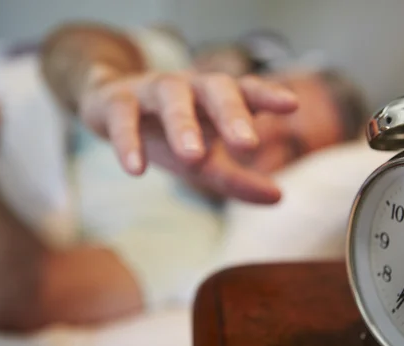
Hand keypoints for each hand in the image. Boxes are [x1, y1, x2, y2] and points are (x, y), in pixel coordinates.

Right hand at [79, 70, 297, 203]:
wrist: (111, 106)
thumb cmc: (170, 135)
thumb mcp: (206, 162)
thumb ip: (238, 179)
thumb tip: (280, 198)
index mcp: (217, 99)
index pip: (247, 90)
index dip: (267, 95)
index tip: (291, 105)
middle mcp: (191, 88)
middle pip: (216, 89)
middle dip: (232, 114)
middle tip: (248, 145)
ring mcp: (154, 90)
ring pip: (172, 97)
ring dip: (183, 124)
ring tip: (193, 158)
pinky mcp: (117, 101)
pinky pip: (124, 116)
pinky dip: (128, 140)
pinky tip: (136, 169)